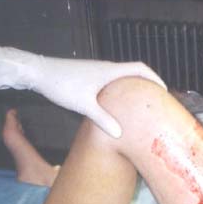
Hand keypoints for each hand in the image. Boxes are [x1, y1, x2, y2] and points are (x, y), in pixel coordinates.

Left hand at [0, 45, 166, 137]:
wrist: (38, 72)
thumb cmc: (61, 85)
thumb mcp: (84, 105)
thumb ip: (103, 119)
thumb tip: (120, 135)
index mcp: (110, 71)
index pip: (140, 69)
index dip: (155, 78)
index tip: (164, 91)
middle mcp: (106, 68)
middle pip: (134, 73)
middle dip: (147, 85)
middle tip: (156, 102)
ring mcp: (98, 72)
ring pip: (122, 79)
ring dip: (133, 89)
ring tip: (140, 106)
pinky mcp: (90, 77)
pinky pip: (112, 83)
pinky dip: (120, 92)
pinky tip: (117, 107)